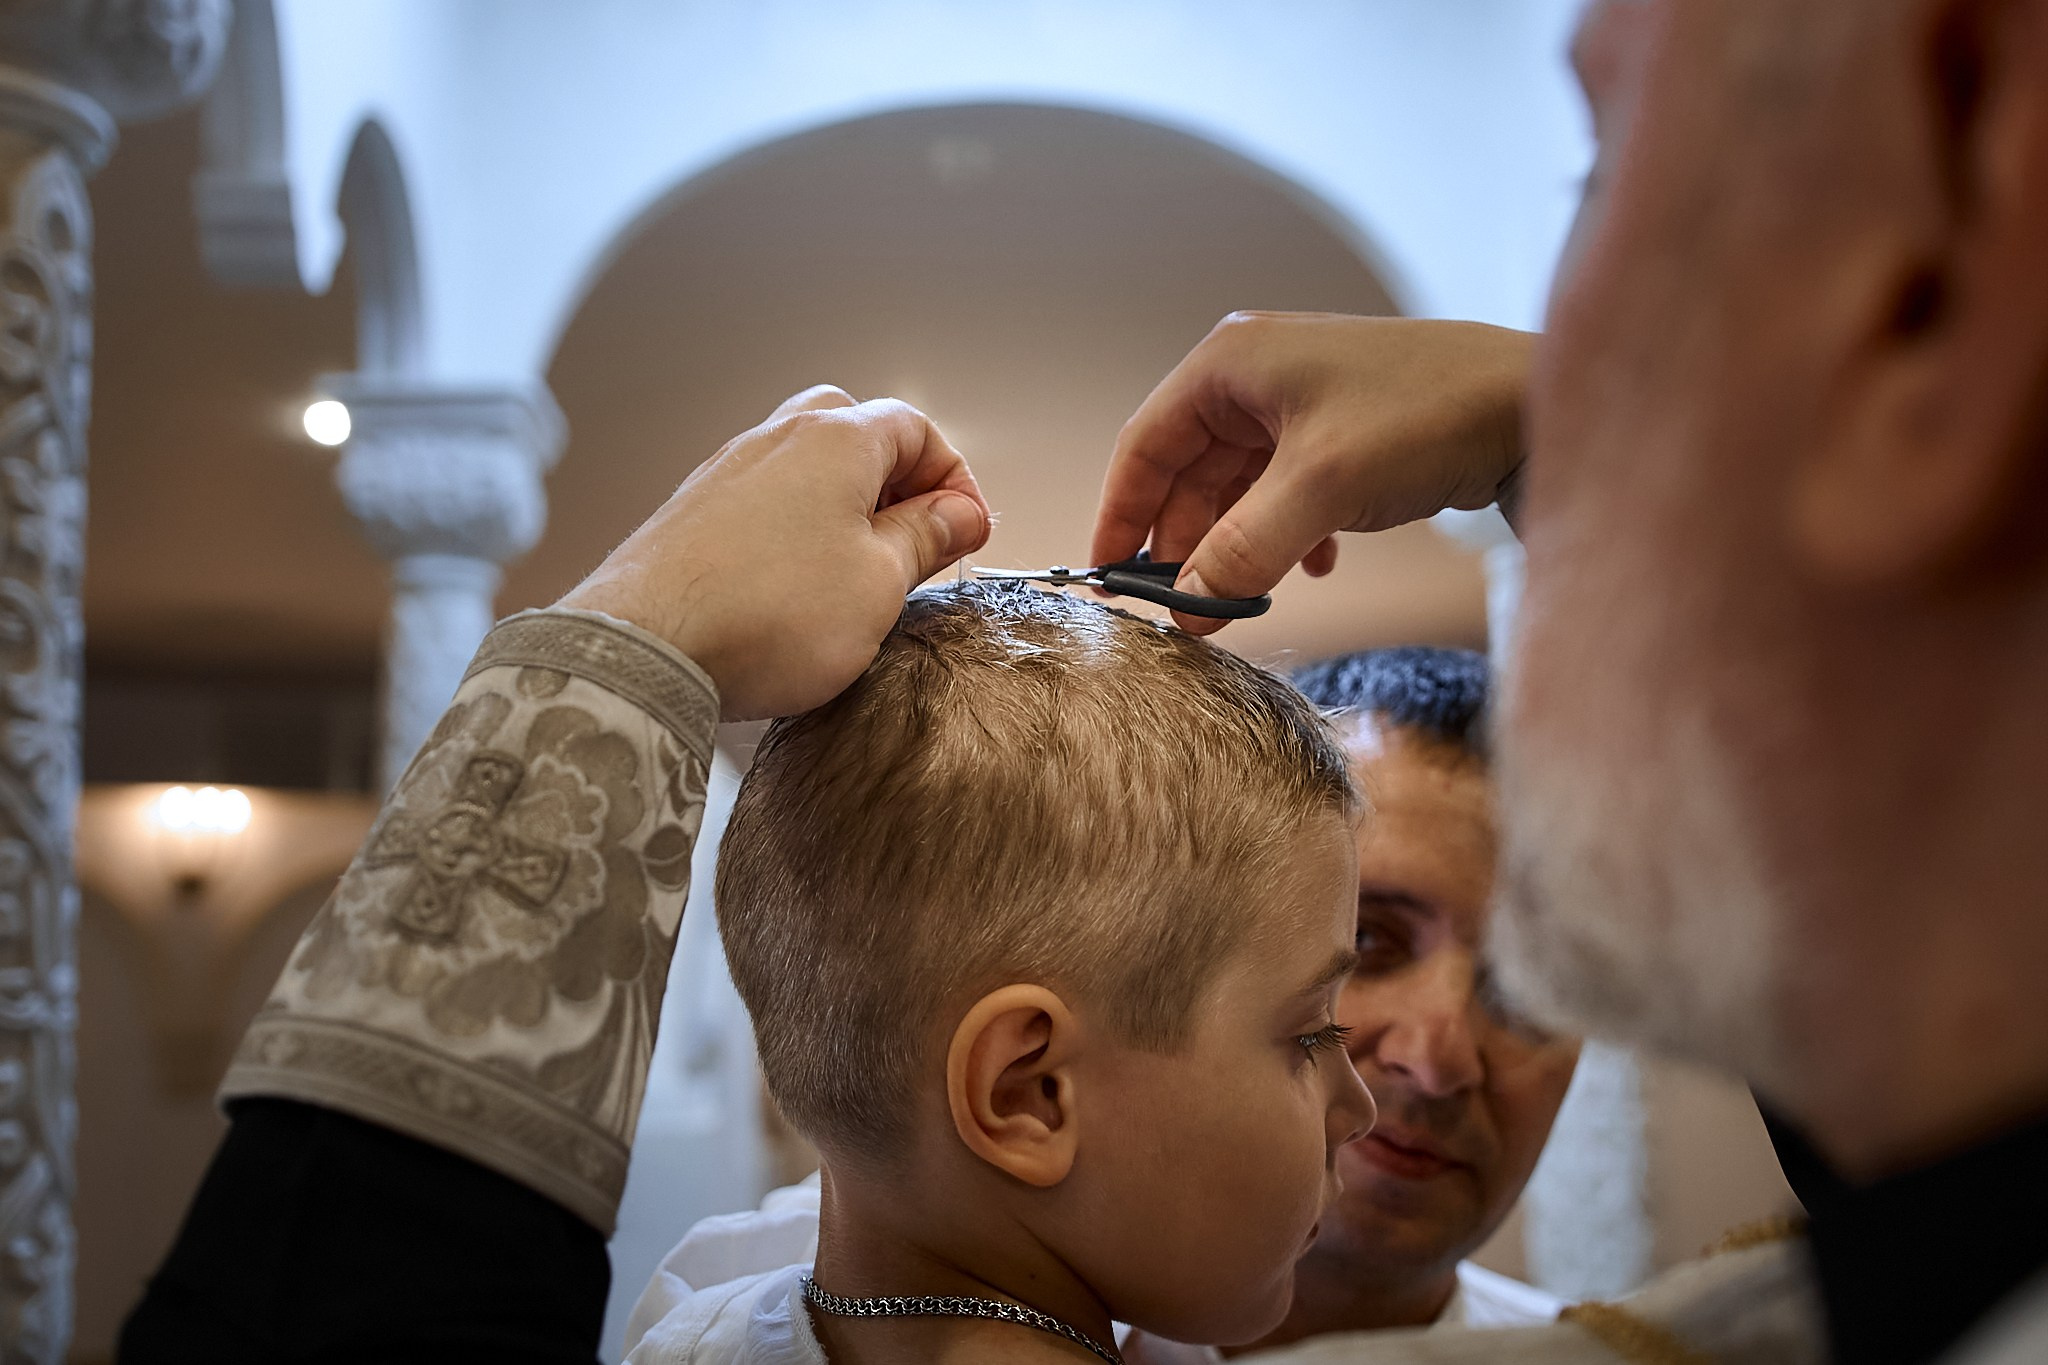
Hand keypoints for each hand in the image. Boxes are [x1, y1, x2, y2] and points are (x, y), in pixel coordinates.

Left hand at [557, 386, 990, 719]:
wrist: (647, 647)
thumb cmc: (762, 612)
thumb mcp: (880, 582)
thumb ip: (926, 539)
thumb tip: (959, 514)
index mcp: (836, 439)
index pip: (917, 429)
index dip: (954, 479)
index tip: (966, 530)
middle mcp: (777, 440)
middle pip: (857, 434)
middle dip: (898, 484)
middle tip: (917, 545)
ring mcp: (728, 473)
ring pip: (807, 471)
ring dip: (845, 512)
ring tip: (859, 578)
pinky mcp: (694, 516)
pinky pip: (764, 507)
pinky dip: (795, 534)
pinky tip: (798, 590)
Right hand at [1091, 312, 1533, 632]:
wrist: (1532, 405)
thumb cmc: (1425, 415)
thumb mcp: (1319, 490)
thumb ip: (1241, 551)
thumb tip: (1187, 612)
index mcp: (1232, 363)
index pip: (1145, 444)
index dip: (1123, 515)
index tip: (1112, 578)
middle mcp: (1257, 374)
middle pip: (1189, 471)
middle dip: (1187, 542)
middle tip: (1185, 609)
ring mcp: (1301, 402)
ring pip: (1238, 488)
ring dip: (1238, 545)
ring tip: (1244, 599)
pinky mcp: (1341, 432)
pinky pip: (1285, 492)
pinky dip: (1286, 535)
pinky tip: (1314, 569)